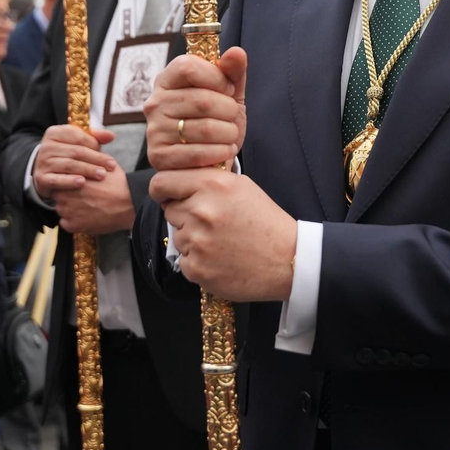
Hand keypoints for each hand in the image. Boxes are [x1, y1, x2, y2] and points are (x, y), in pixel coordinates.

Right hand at [32, 124, 117, 200]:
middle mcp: (46, 146)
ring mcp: (42, 162)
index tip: (110, 156)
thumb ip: (95, 138)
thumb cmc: (67, 154)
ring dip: (87, 170)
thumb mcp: (78, 143)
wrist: (45, 172)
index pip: (79, 137)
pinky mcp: (41, 177)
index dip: (96, 145)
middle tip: (112, 166)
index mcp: (55, 133)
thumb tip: (111, 136)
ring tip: (102, 174)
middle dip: (96, 159)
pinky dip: (70, 181)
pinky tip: (82, 182)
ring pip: (69, 165)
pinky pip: (57, 179)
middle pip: (76, 151)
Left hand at [53, 161, 134, 234]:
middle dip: (68, 196)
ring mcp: (68, 212)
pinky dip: (73, 222)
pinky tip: (86, 217)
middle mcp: (65, 195)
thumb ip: (89, 162)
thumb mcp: (103, 165)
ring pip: (62, 210)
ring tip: (87, 207)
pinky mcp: (74, 226)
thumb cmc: (118, 183)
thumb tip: (85, 156)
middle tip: (84, 197)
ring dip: (70, 209)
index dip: (69, 183)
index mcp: (70, 179)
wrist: (129, 203)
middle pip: (59, 196)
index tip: (79, 186)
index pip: (60, 180)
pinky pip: (66, 224)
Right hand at [145, 49, 246, 171]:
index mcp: (167, 80)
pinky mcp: (158, 157)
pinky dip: (220, 152)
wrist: (211, 159)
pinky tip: (224, 151)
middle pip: (201, 100)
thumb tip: (236, 52)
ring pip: (205, 128)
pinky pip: (199, 153)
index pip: (188, 67)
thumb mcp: (229, 94)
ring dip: (228, 133)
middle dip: (228, 110)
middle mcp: (155, 103)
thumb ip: (233, 72)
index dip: (216, 77)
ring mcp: (154, 131)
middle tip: (232, 117)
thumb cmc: (217, 120)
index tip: (228, 89)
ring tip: (229, 135)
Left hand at [151, 167, 294, 301]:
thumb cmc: (265, 222)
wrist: (288, 260)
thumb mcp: (241, 186)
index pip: (162, 182)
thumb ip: (208, 180)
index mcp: (212, 184)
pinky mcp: (197, 269)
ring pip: (178, 237)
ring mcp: (197, 242)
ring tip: (222, 242)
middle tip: (212, 223)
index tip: (168, 196)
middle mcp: (201, 210)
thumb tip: (178, 182)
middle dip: (185, 215)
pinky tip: (222, 259)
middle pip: (170, 210)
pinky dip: (199, 261)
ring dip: (193, 240)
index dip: (164, 190)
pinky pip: (185, 261)